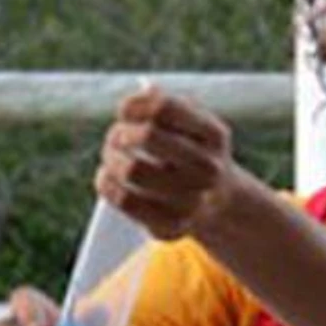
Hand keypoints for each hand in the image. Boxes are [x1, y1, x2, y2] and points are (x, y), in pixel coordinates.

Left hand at [96, 85, 242, 241]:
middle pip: (148, 136)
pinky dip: (106, 183)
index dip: (135, 104)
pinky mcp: (171, 226)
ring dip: (110, 157)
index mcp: (214, 135)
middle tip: (115, 136)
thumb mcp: (189, 121)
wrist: (218, 203)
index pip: (164, 107)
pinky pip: (124, 200)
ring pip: (131, 169)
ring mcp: (193, 201)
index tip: (124, 111)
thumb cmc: (192, 151)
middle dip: (121, 132)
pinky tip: (108, 176)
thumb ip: (163, 103)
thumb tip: (135, 99)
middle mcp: (209, 168)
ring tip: (111, 156)